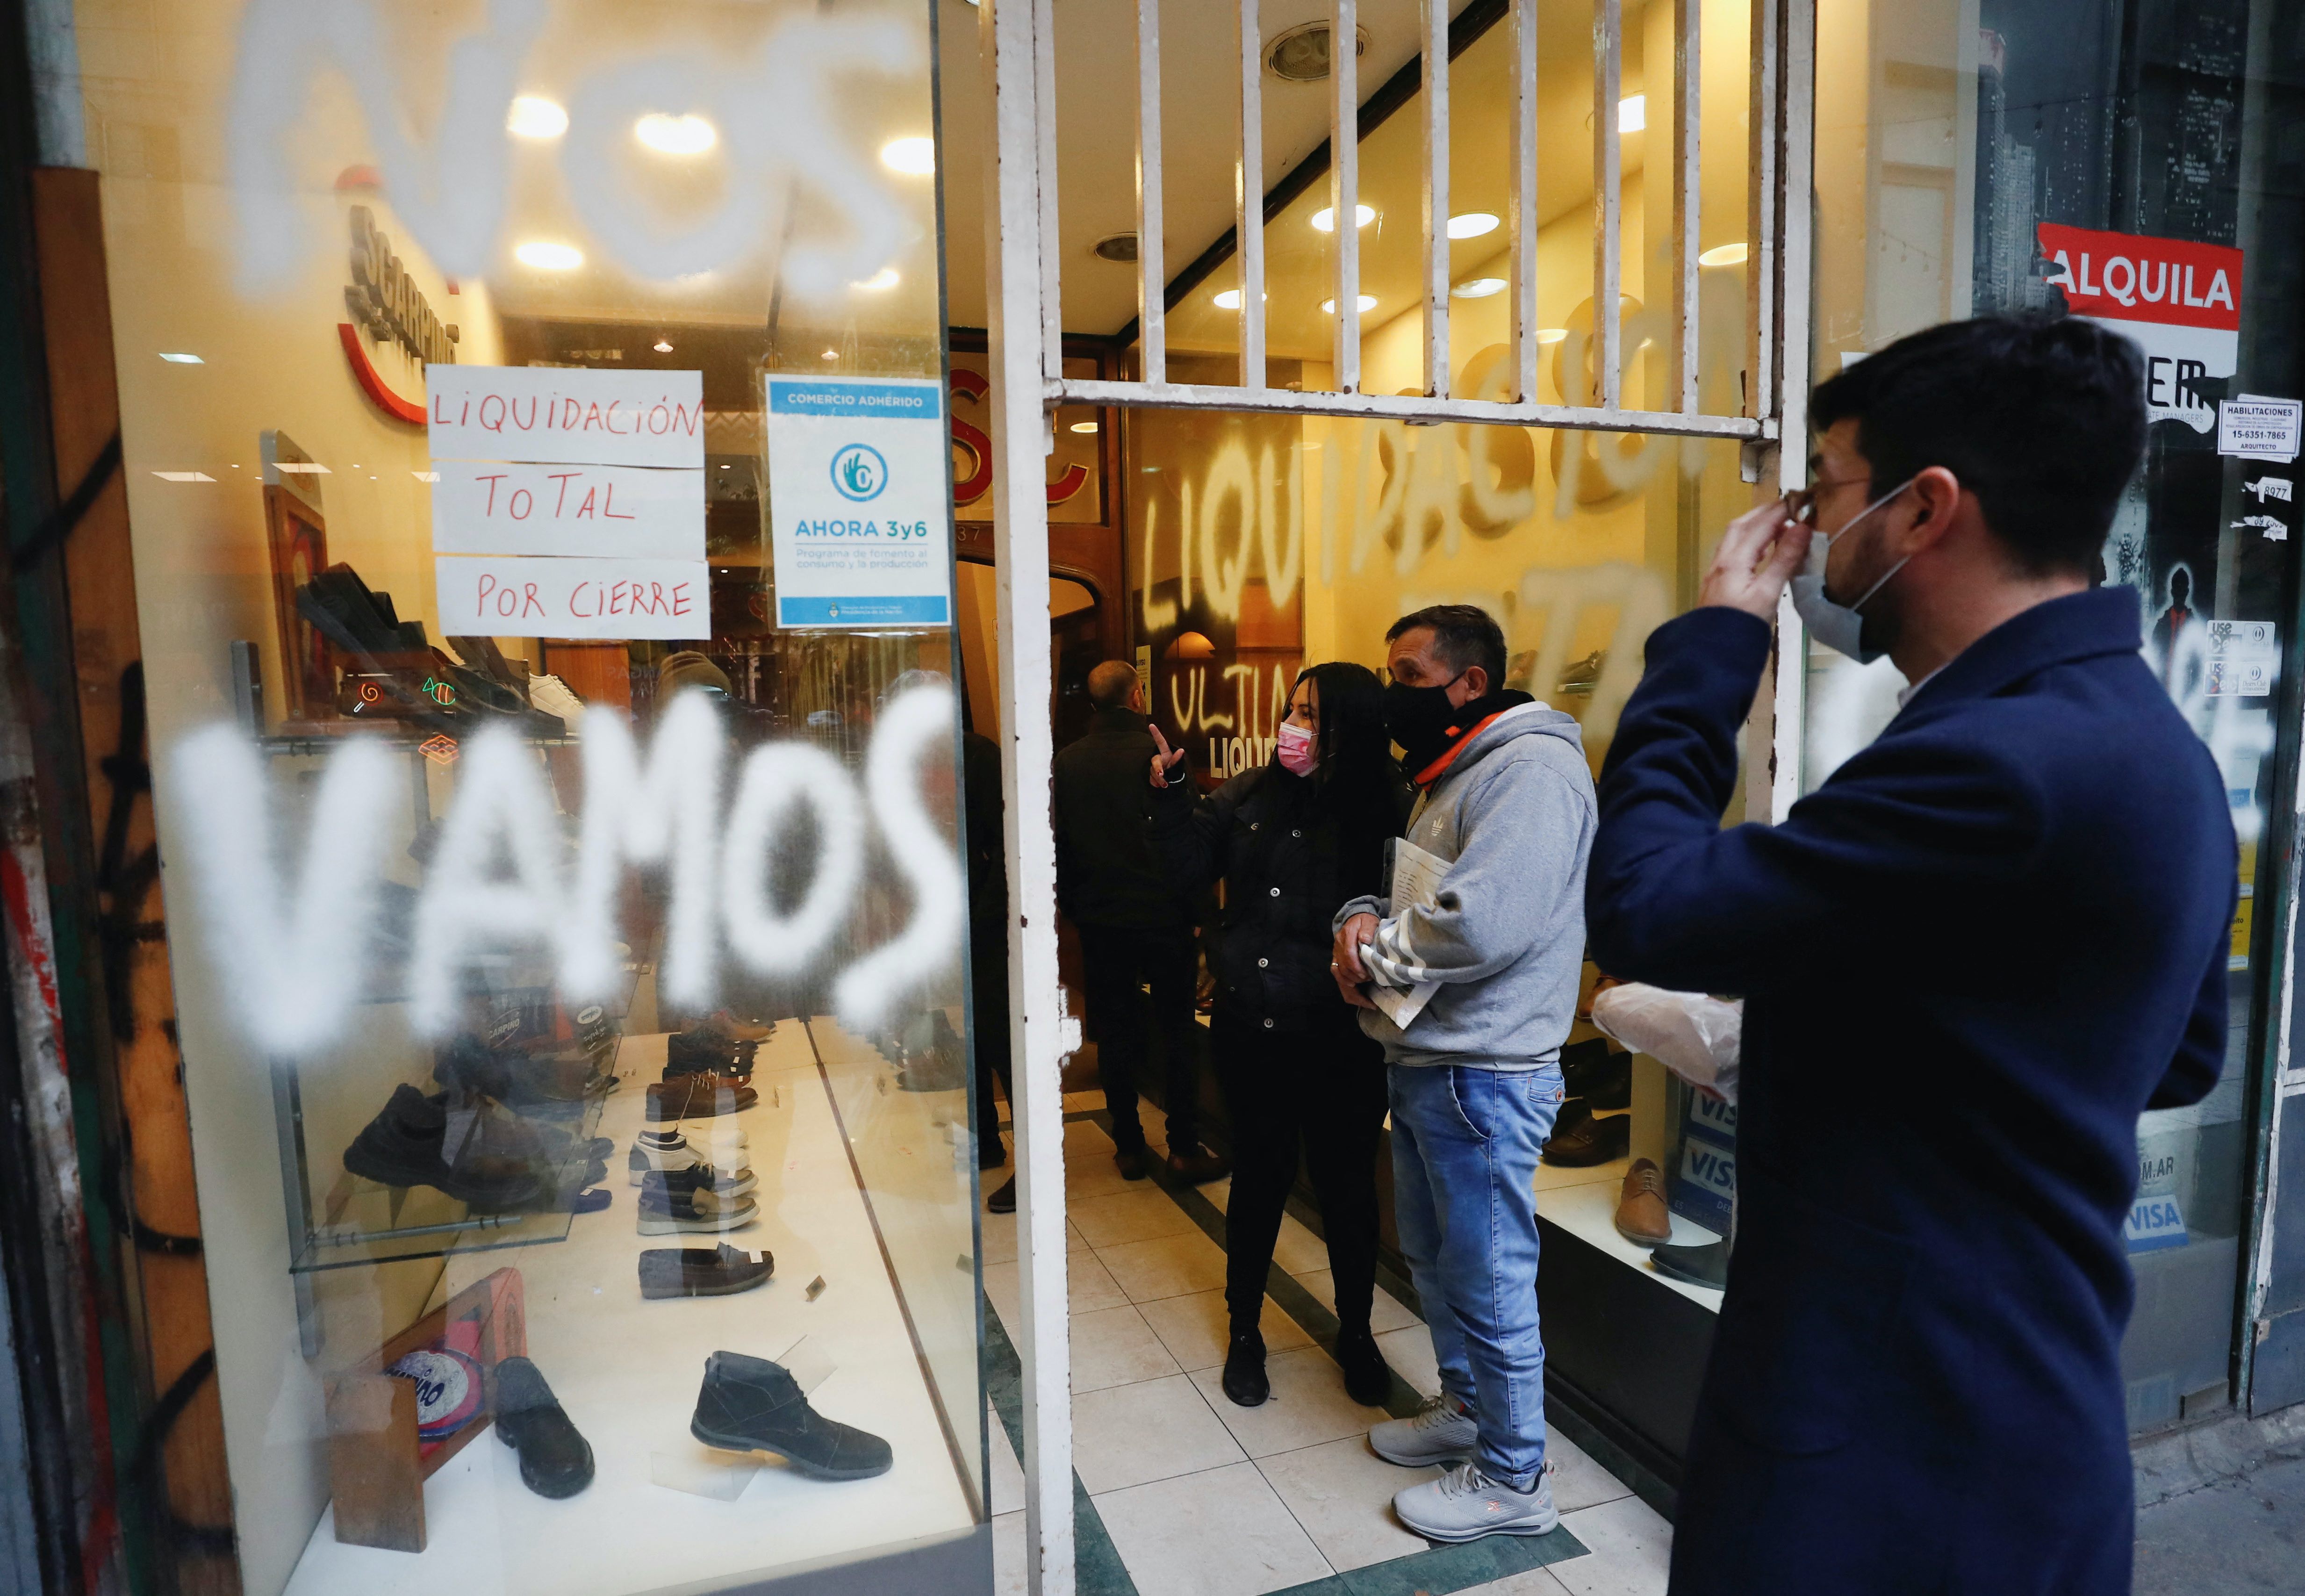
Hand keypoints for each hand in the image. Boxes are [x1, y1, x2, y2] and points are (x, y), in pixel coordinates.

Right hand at [1148, 724, 1185, 787]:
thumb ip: (1177, 759)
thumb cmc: (1176, 771)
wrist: (1173, 785)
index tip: (1151, 725)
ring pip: (1153, 771)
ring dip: (1159, 779)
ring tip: (1165, 785)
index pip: (1161, 742)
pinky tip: (1160, 786)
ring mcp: (1153, 767)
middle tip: (1161, 774)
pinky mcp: (1151, 776)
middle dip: (1157, 767)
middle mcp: (1159, 758)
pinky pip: (1151, 779)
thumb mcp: (1178, 766)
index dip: (1156, 733)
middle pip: (1155, 760)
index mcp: (1166, 753)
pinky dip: (1156, 783)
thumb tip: (1181, 750)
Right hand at [1331, 912, 1379, 1006]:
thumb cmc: (1365, 922)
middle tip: (1370, 979)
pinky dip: (1345, 984)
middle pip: (1344, 967)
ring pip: (1339, 973)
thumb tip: (1365, 939)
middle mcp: (1338, 945)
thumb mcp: (1369, 921)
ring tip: (1365, 985)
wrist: (1355, 919)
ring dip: (1352, 982)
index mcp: (1346, 935)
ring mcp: (1336, 953)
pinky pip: (1337, 974)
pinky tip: (1355, 989)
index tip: (1368, 974)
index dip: (1357, 967)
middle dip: (1357, 977)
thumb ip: (1367, 929)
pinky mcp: (1336, 960)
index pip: (1349, 954)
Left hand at [1698, 497, 1808, 619]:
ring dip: (1756, 526)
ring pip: (1734, 537)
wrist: (1710, 654)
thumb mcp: (1768, 593)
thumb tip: (1803, 528)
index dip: (1782, 510)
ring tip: (1780, 528)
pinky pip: (1732, 551)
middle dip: (1766, 513)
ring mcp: (1716, 571)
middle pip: (1742, 525)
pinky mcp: (1716, 582)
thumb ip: (1785, 560)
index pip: (1761, 525)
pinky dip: (1749, 542)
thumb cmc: (1741, 626)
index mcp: (1735, 560)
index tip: (1802, 500)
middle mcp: (1721, 560)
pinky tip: (1761, 551)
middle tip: (1790, 510)